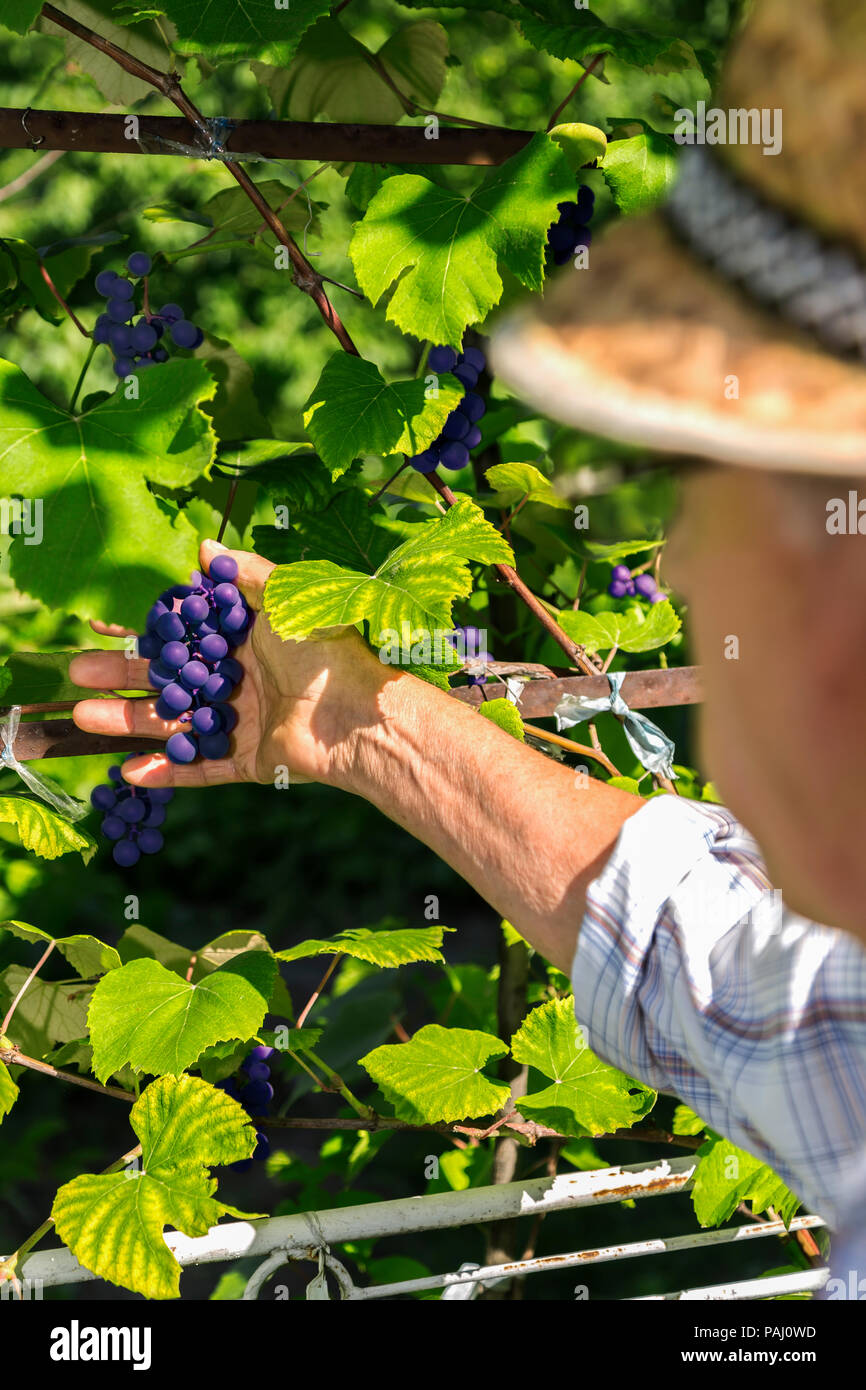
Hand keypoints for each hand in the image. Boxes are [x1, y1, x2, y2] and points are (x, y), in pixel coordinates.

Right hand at [70, 540, 385, 789]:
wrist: (354, 712)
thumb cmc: (322, 649)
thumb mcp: (283, 598)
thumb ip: (244, 573)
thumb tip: (203, 544)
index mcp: (244, 639)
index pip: (180, 631)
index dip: (141, 628)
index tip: (98, 623)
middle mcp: (238, 678)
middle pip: (167, 678)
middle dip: (120, 675)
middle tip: (75, 671)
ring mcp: (239, 722)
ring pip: (173, 723)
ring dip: (127, 722)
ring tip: (81, 716)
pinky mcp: (247, 761)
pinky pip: (199, 768)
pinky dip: (165, 771)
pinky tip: (128, 770)